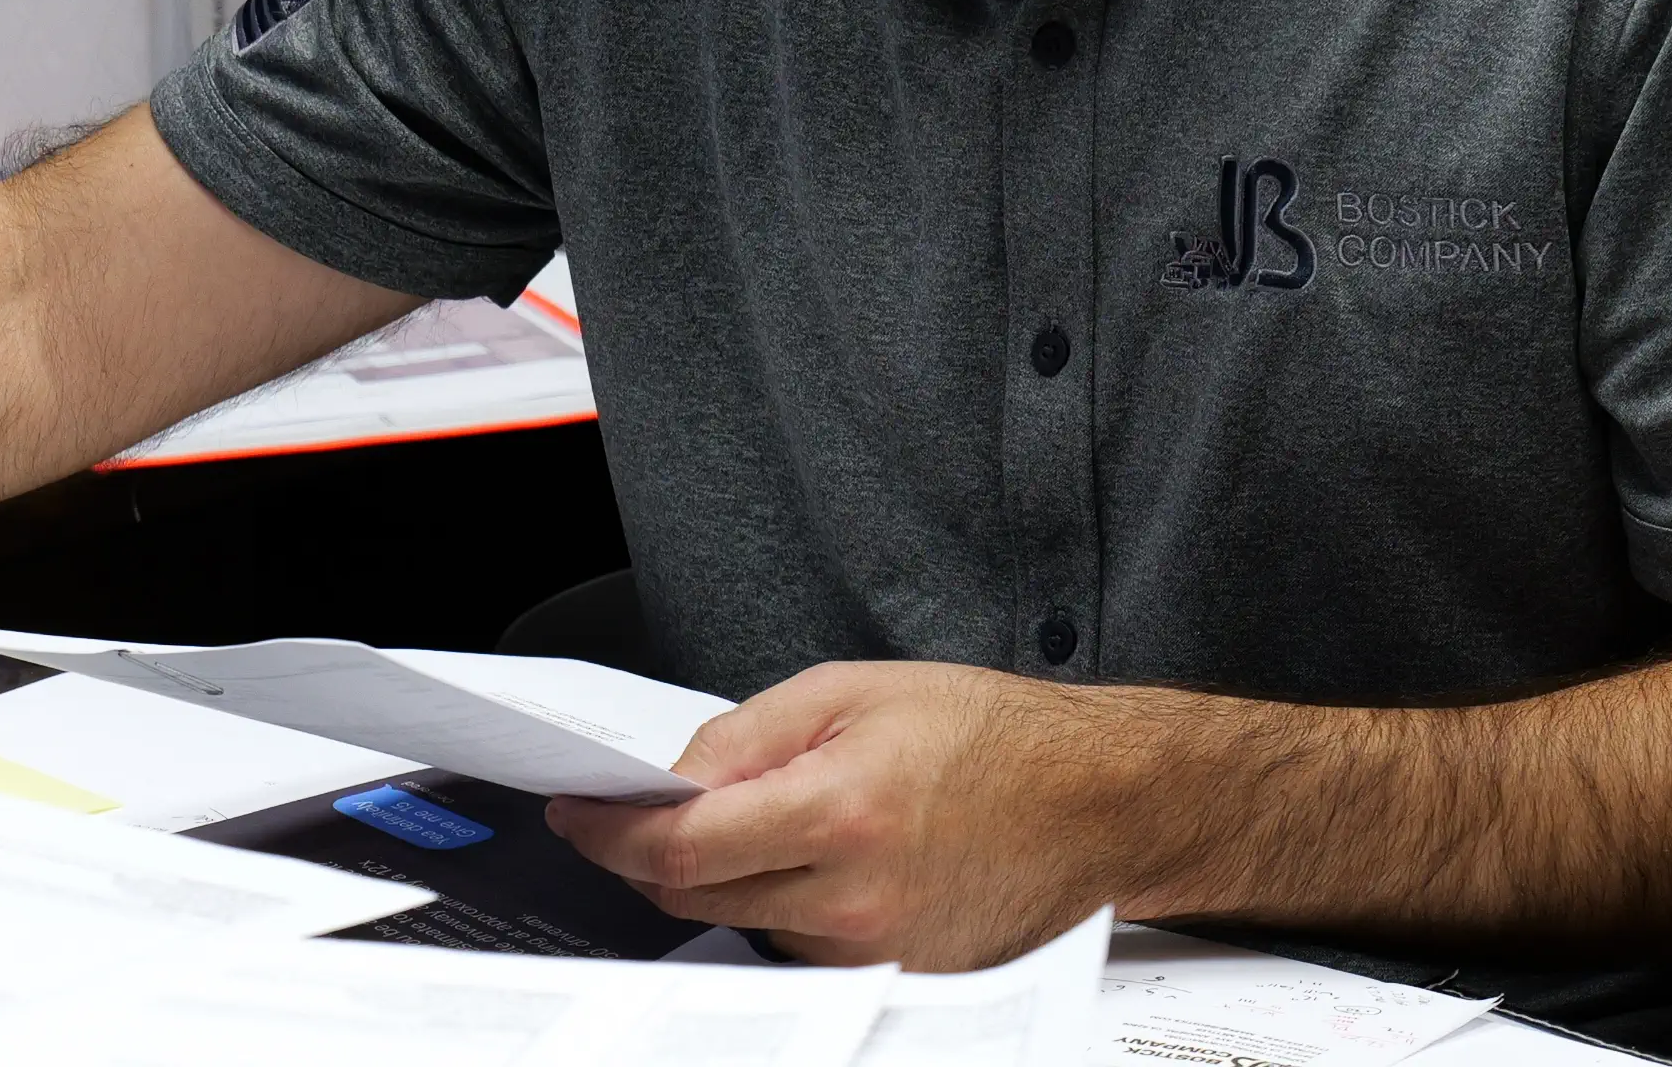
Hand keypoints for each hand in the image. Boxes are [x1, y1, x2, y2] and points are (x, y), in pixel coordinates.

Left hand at [547, 661, 1154, 968]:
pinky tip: (827, 854)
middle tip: (642, 810)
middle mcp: (852, 902)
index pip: (680, 851)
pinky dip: (786, 902)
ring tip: (782, 813)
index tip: (580, 814)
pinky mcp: (896, 981)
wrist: (1092, 801)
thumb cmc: (987, 735)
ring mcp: (875, 955)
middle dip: (654, 856)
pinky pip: (802, 947)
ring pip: (746, 924)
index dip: (612, 835)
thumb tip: (671, 779)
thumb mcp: (852, 691)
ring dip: (731, 876)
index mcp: (836, 813)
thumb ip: (747, 734)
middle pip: (696, 899)